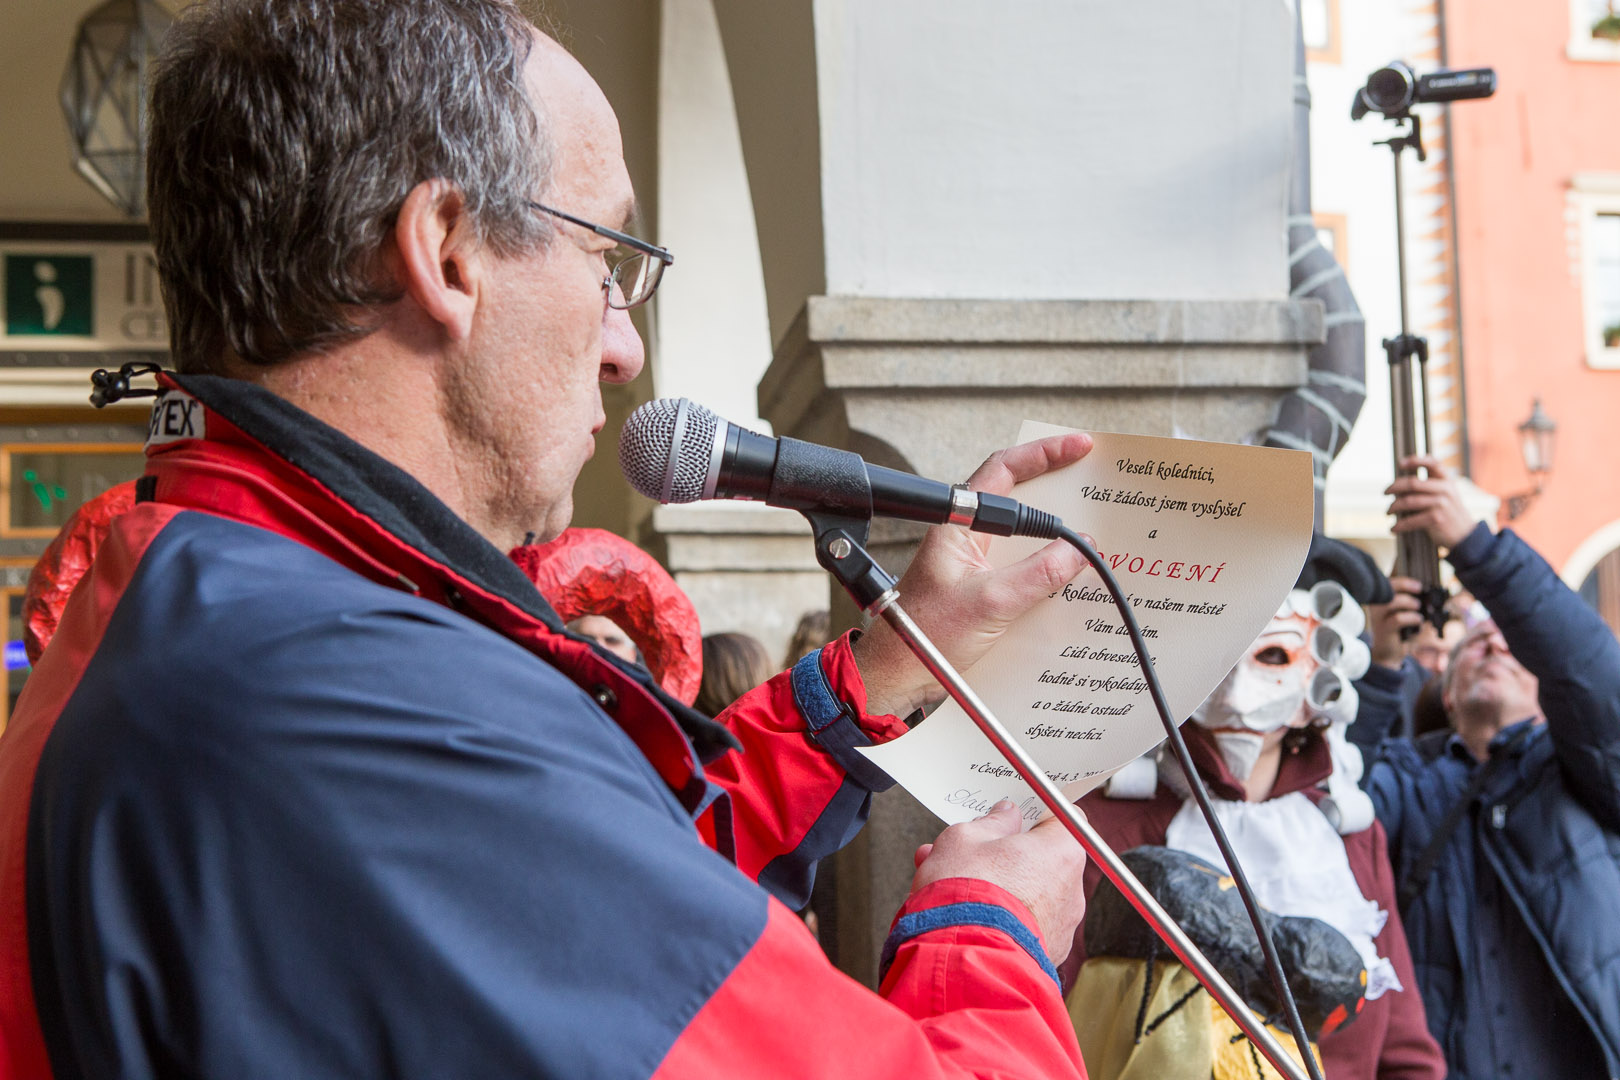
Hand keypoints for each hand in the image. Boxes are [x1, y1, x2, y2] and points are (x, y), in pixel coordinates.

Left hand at [852, 433, 1091, 717]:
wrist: (899, 677)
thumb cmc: (921, 637)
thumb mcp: (991, 602)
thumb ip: (1039, 573)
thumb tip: (1080, 548)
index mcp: (957, 527)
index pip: (1004, 471)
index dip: (1043, 454)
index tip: (1079, 446)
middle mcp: (965, 539)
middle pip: (1017, 500)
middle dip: (1059, 491)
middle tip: (1096, 485)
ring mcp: (973, 565)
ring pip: (1023, 539)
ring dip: (1056, 536)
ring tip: (1094, 534)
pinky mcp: (981, 590)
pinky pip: (1022, 570)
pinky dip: (1048, 570)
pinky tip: (1073, 580)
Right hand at [911, 801, 1087, 963]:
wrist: (960, 958)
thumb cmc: (966, 892)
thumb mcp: (964, 838)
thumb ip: (991, 822)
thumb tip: (1005, 816)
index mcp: (1061, 852)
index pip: (1066, 816)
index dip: (1039, 811)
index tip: (1016, 812)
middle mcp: (1071, 891)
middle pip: (1043, 859)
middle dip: (1006, 852)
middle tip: (971, 849)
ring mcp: (1061, 928)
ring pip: (1029, 893)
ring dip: (997, 885)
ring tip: (950, 883)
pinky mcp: (1044, 956)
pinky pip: (1024, 924)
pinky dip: (1000, 916)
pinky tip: (963, 913)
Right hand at [1366, 576, 1424, 667]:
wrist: (1390, 652)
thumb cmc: (1400, 631)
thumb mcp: (1407, 614)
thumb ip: (1414, 604)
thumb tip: (1431, 597)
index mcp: (1380, 600)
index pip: (1388, 583)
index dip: (1403, 582)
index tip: (1419, 585)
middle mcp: (1376, 606)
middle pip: (1387, 588)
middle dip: (1405, 585)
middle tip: (1419, 588)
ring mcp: (1378, 617)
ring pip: (1392, 602)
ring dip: (1408, 602)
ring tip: (1417, 607)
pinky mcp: (1384, 629)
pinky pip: (1398, 619)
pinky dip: (1412, 618)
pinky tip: (1418, 620)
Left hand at [1385, 454, 1479, 550]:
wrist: (1465, 534)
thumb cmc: (1449, 512)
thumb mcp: (1446, 493)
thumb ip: (1429, 485)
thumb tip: (1398, 484)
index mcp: (1447, 480)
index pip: (1433, 463)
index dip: (1416, 460)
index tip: (1400, 463)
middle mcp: (1445, 489)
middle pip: (1412, 483)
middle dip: (1394, 487)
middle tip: (1385, 492)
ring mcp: (1441, 504)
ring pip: (1408, 501)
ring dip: (1393, 507)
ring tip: (1388, 511)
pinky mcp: (1437, 519)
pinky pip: (1411, 520)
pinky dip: (1399, 525)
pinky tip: (1393, 528)